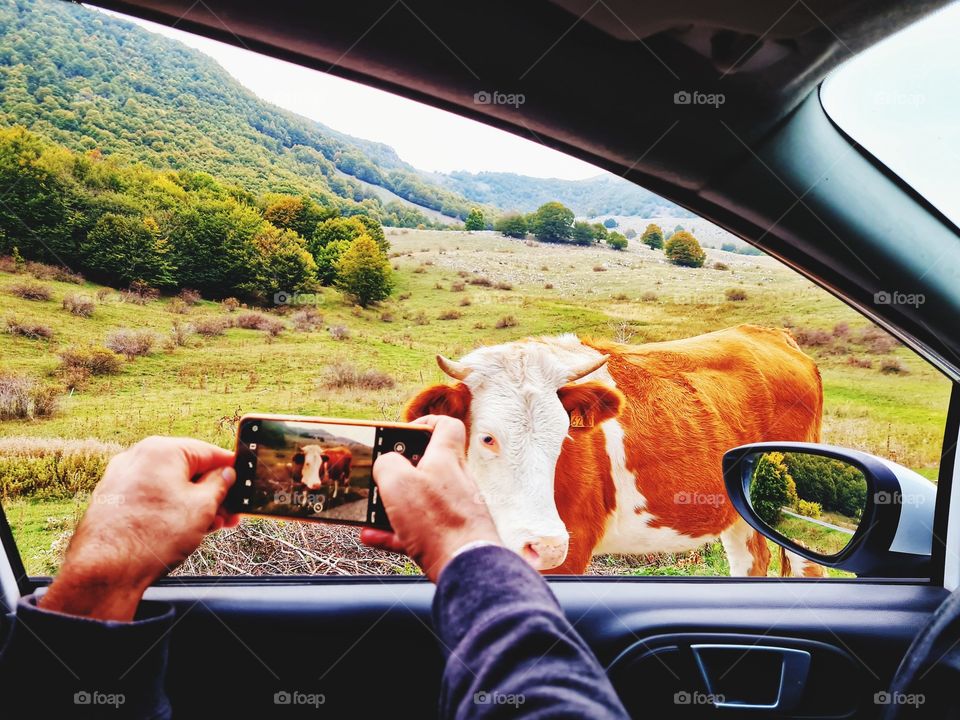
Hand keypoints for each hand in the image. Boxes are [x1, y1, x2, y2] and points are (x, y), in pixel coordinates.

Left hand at [41, 436, 239, 620]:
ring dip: (194, 504)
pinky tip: (185, 529)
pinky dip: (170, 509)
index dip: (231, 469)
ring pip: (169, 486)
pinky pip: (151, 498)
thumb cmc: (154, 535)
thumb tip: (226, 474)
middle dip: (213, 493)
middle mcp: (138, 457)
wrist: (105, 570)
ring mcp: (121, 479)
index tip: (244, 482)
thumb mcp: (202, 507)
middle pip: (188, 471)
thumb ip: (220, 485)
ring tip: (211, 526)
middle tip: (230, 512)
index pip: (209, 452)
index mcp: (162, 450)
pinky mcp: (112, 500)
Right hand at [360, 416, 501, 581]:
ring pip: (421, 500)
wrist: (466, 564)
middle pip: (428, 465)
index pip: (446, 426)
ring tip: (371, 514)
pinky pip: (420, 528)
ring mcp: (456, 508)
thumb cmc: (437, 520)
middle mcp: (456, 480)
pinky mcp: (451, 534)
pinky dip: (397, 532)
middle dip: (400, 472)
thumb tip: (386, 464)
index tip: (404, 433)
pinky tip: (374, 537)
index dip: (425, 423)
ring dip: (394, 506)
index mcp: (446, 458)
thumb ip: (387, 464)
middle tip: (382, 479)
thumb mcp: (397, 482)